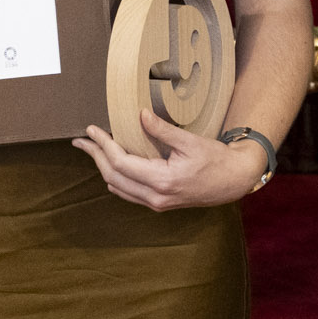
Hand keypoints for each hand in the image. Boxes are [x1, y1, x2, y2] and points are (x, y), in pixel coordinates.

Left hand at [74, 109, 269, 211]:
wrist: (234, 181)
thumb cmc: (216, 160)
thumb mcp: (190, 141)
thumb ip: (162, 130)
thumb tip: (139, 115)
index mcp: (163, 181)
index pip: (121, 164)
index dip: (103, 145)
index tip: (92, 130)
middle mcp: (156, 197)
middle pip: (113, 177)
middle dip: (96, 156)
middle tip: (83, 139)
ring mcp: (157, 203)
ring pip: (118, 187)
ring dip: (103, 167)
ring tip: (92, 149)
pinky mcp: (160, 203)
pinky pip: (128, 193)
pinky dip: (116, 177)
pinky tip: (112, 164)